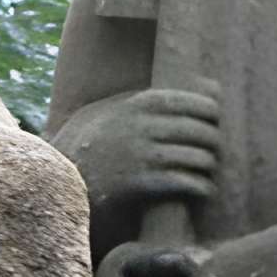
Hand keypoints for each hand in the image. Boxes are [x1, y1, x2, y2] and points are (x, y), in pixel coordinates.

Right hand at [58, 86, 221, 219]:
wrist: (61, 176)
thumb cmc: (97, 140)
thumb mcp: (118, 108)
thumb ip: (161, 98)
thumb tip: (215, 86)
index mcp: (141, 104)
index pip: (199, 104)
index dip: (213, 115)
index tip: (212, 124)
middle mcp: (143, 127)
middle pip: (203, 132)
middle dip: (214, 143)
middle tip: (213, 151)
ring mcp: (141, 157)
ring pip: (199, 158)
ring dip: (209, 166)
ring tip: (207, 170)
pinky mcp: (140, 185)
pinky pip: (186, 183)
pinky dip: (202, 187)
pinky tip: (203, 189)